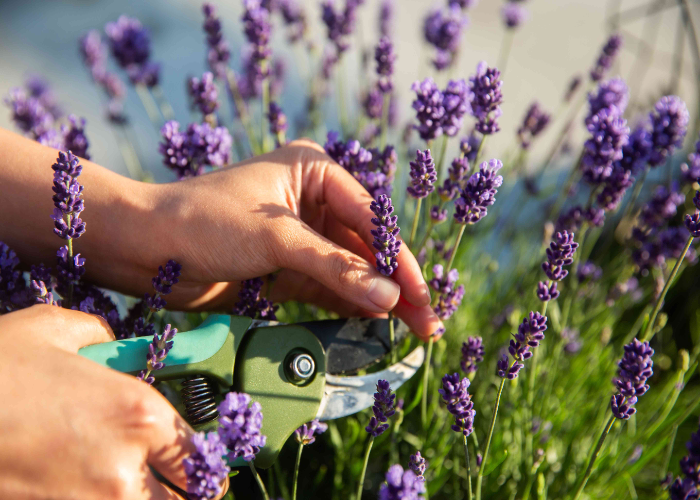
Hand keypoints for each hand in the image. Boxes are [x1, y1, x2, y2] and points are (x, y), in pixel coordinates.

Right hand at [0, 305, 224, 498]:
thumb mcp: (54, 329)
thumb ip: (102, 338)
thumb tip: (113, 345)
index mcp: (139, 415)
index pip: (199, 457)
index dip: (203, 463)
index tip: (198, 466)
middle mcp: (123, 469)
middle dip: (185, 493)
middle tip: (172, 484)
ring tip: (129, 486)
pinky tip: (85, 488)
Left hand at [150, 140, 442, 339]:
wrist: (144, 248)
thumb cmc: (203, 220)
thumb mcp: (275, 238)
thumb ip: (334, 267)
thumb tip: (388, 298)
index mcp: (314, 172)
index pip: (369, 218)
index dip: (396, 259)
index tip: (419, 293)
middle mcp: (311, 201)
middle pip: (365, 247)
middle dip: (394, 283)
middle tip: (427, 319)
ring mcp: (300, 238)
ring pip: (350, 270)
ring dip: (378, 299)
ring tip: (413, 329)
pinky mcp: (286, 269)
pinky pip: (328, 288)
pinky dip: (350, 306)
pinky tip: (376, 323)